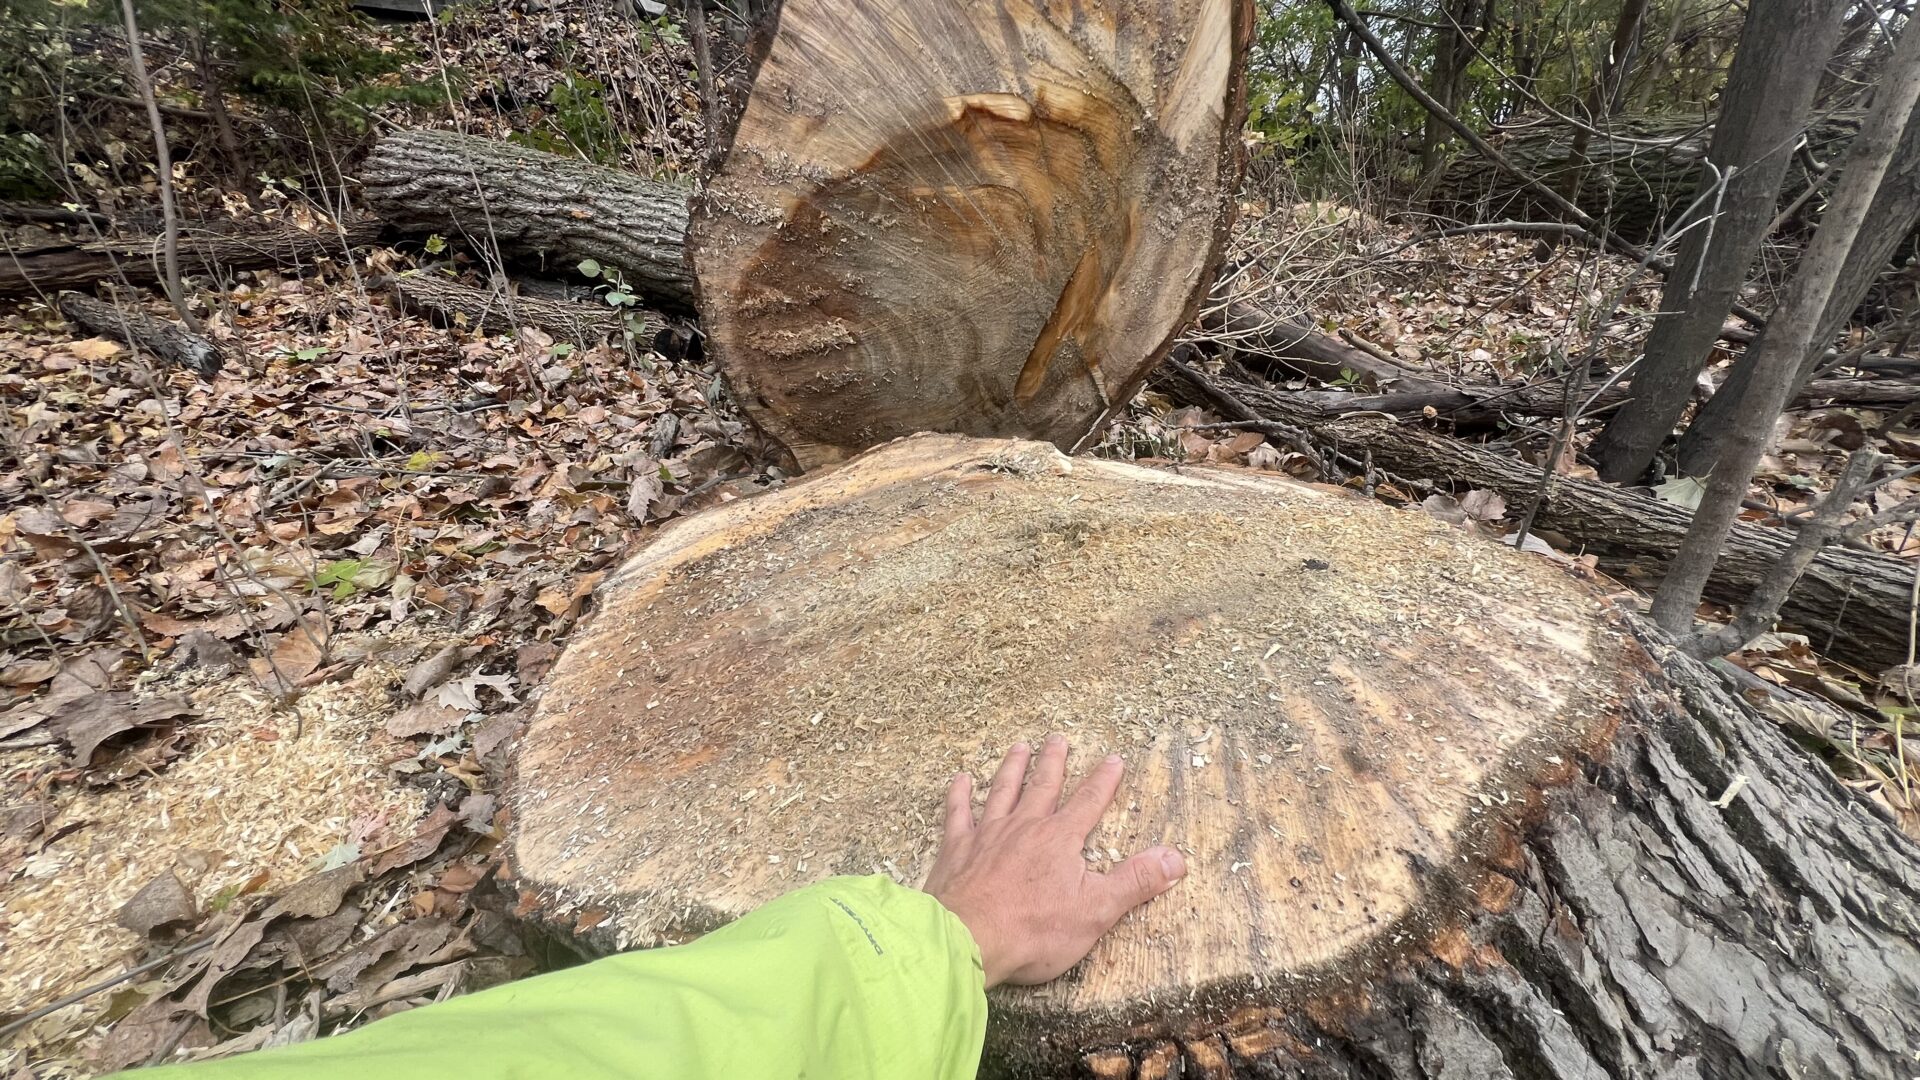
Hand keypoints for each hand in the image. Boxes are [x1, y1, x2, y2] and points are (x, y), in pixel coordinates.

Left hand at [923, 735, 1185, 986]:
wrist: (967, 940)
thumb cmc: (1033, 930)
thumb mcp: (1096, 911)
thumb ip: (1135, 882)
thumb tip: (1176, 858)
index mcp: (1059, 839)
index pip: (1089, 802)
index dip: (1104, 780)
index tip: (1113, 758)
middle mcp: (1024, 827)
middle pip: (1043, 786)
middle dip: (1054, 761)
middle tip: (1058, 737)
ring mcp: (987, 835)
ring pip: (1002, 790)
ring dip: (1012, 768)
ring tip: (1018, 747)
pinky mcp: (956, 850)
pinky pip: (957, 813)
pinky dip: (959, 794)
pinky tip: (960, 779)